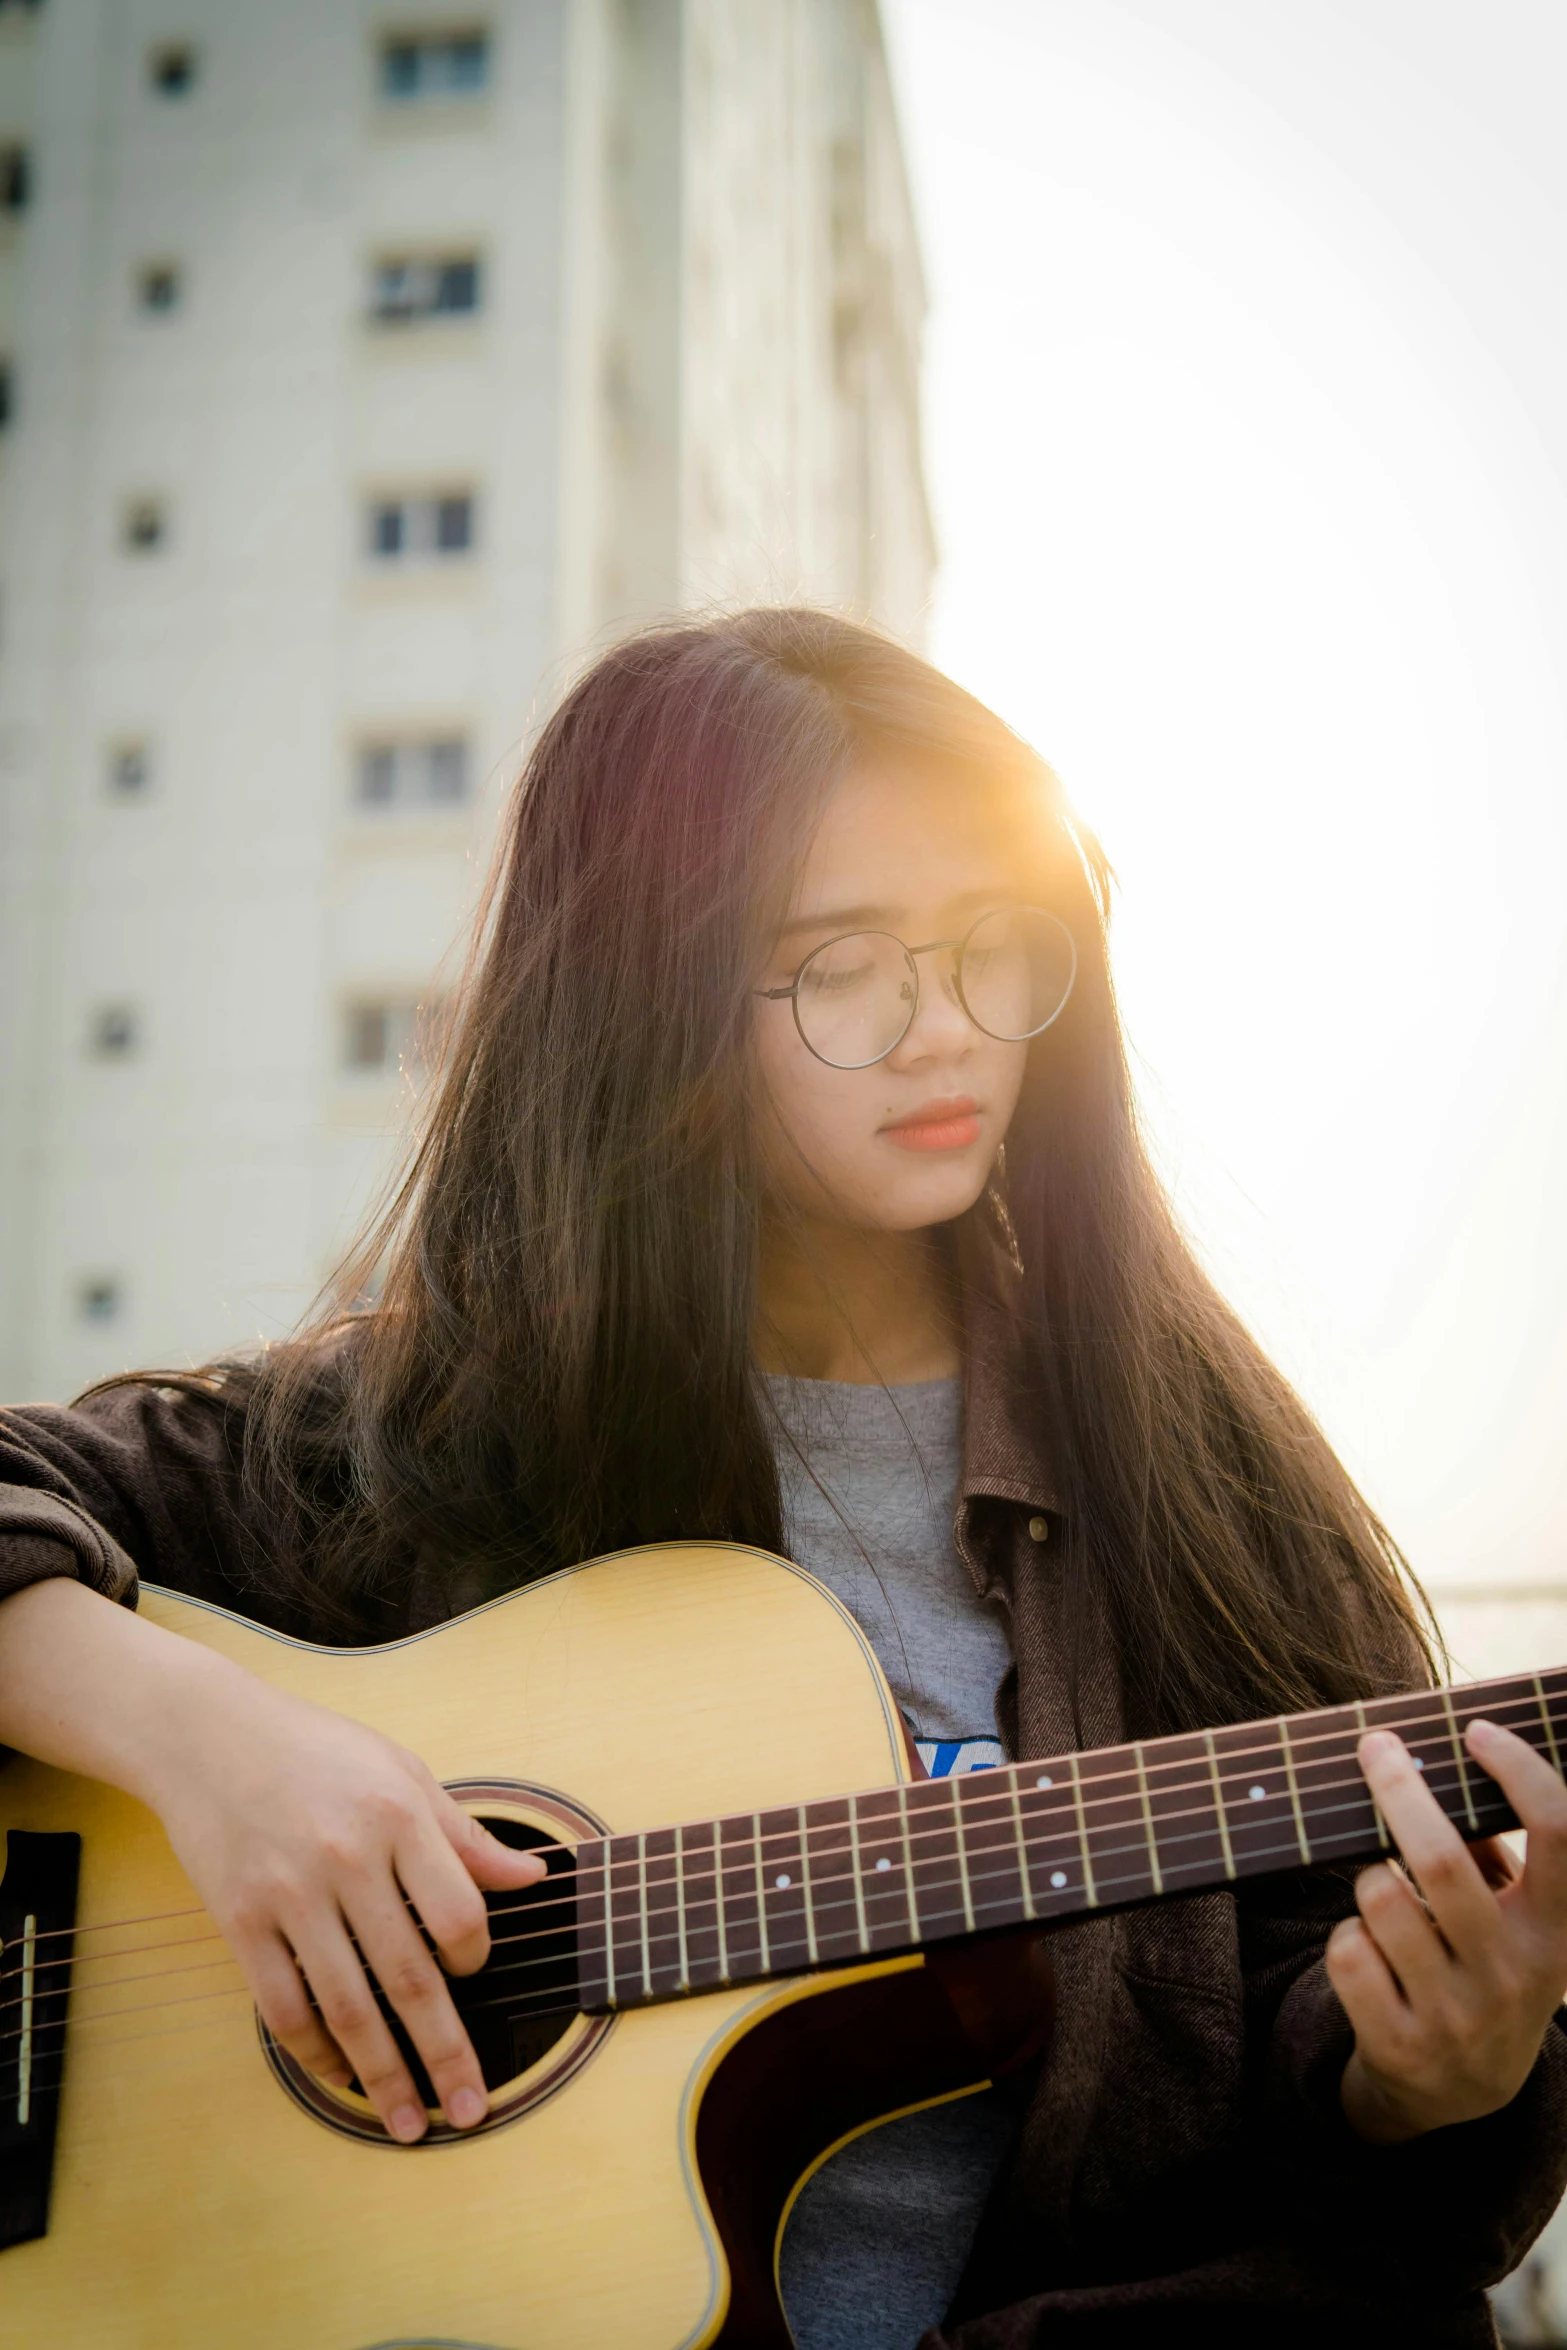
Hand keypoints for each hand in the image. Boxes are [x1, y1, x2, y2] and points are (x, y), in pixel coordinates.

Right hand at [140, 1650, 543, 2143]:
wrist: (207, 1736)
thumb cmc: (317, 1750)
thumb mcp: (402, 1770)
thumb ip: (464, 1834)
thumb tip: (533, 1877)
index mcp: (398, 1815)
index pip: (458, 1911)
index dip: (476, 1955)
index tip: (474, 1972)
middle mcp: (348, 1859)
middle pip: (409, 1976)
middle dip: (445, 2053)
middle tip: (472, 2109)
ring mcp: (291, 1895)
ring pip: (347, 2007)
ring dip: (382, 2077)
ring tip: (408, 2123)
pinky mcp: (241, 1922)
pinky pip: (283, 2006)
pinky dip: (314, 2052)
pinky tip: (340, 2077)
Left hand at [1326, 1719, 1566, 2144]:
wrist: (1458, 2096)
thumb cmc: (1483, 1970)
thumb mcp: (1517, 1925)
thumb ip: (1493, 1855)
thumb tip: (1436, 1761)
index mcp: (1557, 1933)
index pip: (1559, 1833)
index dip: (1520, 1771)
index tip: (1476, 1730)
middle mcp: (1515, 1975)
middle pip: (1440, 1858)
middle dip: (1398, 1788)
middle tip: (1375, 1746)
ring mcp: (1457, 2015)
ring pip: (1381, 1896)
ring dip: (1370, 1877)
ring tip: (1386, 1895)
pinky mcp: (1399, 2044)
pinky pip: (1346, 1948)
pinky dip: (1347, 1936)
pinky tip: (1370, 1955)